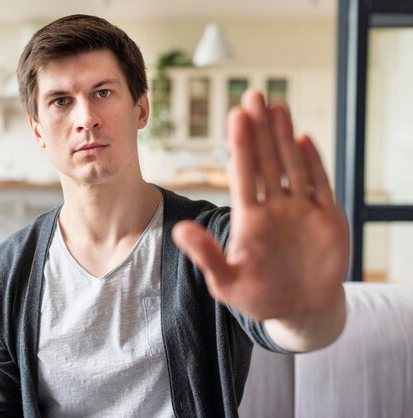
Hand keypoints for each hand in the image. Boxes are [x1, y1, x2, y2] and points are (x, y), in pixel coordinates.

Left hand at [172, 89, 348, 325]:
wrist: (300, 310)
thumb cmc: (259, 297)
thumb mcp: (227, 281)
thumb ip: (205, 255)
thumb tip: (178, 230)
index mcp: (249, 219)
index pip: (242, 174)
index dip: (240, 146)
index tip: (234, 116)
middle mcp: (273, 208)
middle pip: (265, 161)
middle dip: (259, 129)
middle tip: (252, 95)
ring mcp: (300, 210)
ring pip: (292, 165)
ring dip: (284, 136)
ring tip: (276, 106)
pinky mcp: (327, 218)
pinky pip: (320, 185)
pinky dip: (314, 163)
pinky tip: (303, 138)